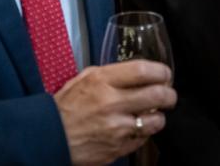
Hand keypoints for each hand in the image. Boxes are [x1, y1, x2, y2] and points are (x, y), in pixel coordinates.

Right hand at [53, 60, 176, 165]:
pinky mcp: (117, 148)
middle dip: (169, 95)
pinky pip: (143, 139)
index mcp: (102, 81)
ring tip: (154, 114)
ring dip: (159, 117)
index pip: (143, 70)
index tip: (165, 74)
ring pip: (156, 120)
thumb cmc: (67, 106)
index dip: (161, 71)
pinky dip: (143, 133)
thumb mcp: (84, 79)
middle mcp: (111, 103)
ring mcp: (116, 128)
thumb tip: (137, 71)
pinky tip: (136, 128)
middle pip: (157, 95)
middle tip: (169, 95)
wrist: (50, 137)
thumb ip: (111, 74)